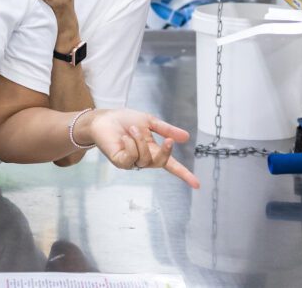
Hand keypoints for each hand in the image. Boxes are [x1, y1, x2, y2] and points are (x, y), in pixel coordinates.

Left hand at [83, 109, 199, 187]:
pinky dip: (130, 145)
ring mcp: (131, 162)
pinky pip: (131, 158)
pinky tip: (124, 137)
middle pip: (160, 163)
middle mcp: (143, 158)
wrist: (104, 117)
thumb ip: (166, 130)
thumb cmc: (125, 119)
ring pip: (144, 159)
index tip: (197, 184)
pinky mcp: (120, 161)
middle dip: (166, 152)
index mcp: (153, 150)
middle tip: (169, 141)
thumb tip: (187, 137)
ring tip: (132, 129)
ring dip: (140, 141)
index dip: (184, 174)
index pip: (170, 165)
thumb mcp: (149, 122)